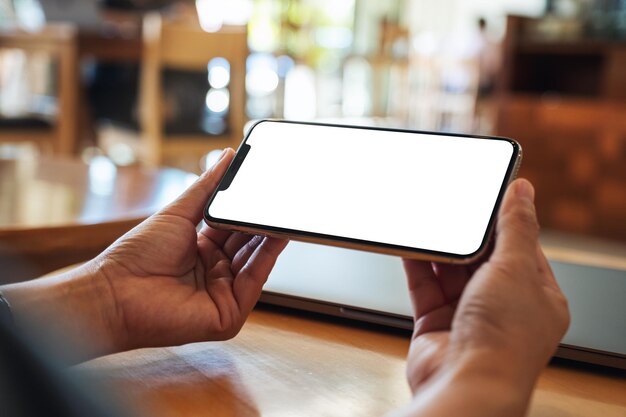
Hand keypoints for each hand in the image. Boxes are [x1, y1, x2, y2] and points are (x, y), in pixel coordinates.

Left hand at [2, 149, 287, 359]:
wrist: (115, 292)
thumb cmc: (136, 256)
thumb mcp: (179, 213)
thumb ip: (207, 186)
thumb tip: (227, 157)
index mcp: (201, 252)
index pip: (235, 229)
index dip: (250, 211)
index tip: (266, 190)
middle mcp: (214, 274)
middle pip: (248, 245)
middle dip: (263, 222)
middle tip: (280, 199)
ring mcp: (222, 295)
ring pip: (255, 263)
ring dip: (271, 238)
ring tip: (284, 212)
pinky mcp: (228, 315)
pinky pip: (253, 282)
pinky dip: (267, 259)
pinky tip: (276, 236)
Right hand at [396, 179, 569, 416]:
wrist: (466, 384)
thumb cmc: (503, 338)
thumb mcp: (516, 268)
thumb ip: (516, 227)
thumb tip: (523, 191)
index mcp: (537, 296)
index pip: (522, 248)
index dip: (505, 223)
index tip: (488, 198)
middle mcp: (503, 307)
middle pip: (481, 259)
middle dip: (466, 236)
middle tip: (453, 208)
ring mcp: (467, 316)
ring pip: (449, 271)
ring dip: (439, 249)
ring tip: (428, 222)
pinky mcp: (436, 323)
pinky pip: (424, 286)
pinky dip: (417, 265)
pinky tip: (410, 245)